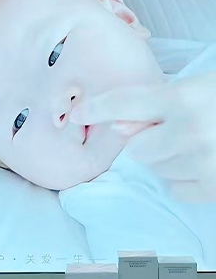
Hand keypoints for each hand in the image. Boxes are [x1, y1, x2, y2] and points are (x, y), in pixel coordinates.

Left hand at [71, 73, 215, 201]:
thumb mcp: (200, 88)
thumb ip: (161, 103)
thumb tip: (119, 127)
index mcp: (184, 98)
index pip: (125, 103)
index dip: (97, 109)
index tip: (77, 114)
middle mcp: (188, 131)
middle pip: (135, 149)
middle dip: (148, 143)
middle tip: (175, 132)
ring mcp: (200, 162)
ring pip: (154, 170)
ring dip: (167, 161)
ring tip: (197, 145)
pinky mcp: (211, 187)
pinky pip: (174, 190)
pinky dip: (184, 181)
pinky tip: (203, 163)